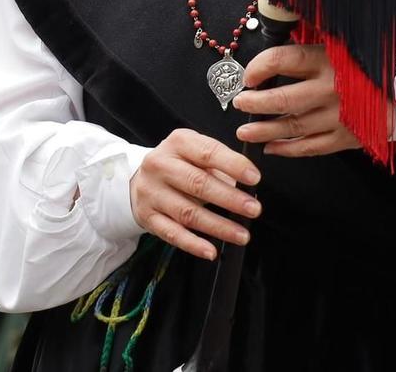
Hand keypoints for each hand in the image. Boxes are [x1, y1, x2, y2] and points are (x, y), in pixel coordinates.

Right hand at [129, 130, 260, 261]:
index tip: (254, 178)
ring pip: (188, 213)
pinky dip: (193, 244)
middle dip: (230, 198)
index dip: (234, 165)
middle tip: (253, 209)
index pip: (208, 152)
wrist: (141, 179)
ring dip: (218, 226)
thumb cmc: (178, 164)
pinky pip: (172, 234)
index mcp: (178, 143)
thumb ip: (219, 165)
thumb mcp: (195, 152)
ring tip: (241, 234)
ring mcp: (152, 192)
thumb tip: (246, 187)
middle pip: (198, 183)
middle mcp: (160, 165)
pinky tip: (211, 251)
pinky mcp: (147, 216)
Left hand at [232, 43, 364, 156]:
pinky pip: (309, 147)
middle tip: (239, 103)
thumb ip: (307, 49)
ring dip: (264, 131)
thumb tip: (269, 55)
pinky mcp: (344, 138)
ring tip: (245, 131)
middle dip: (255, 103)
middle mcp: (330, 89)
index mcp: (328, 61)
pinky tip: (271, 148)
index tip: (247, 75)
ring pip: (292, 127)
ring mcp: (337, 117)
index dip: (259, 67)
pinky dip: (288, 150)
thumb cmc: (365, 68)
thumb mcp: (339, 47)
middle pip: (282, 99)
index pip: (284, 60)